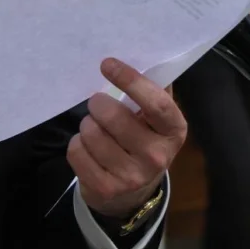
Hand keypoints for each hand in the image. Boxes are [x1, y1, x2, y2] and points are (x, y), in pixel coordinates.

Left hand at [68, 58, 186, 217]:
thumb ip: (151, 88)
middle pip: (112, 115)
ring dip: (87, 124)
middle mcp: (157, 157)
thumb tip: (139, 55)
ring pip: (90, 132)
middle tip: (99, 105)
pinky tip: (89, 149)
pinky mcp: (105, 188)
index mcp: (173, 131)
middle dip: (98, 104)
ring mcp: (131, 177)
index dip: (130, 80)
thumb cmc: (143, 139)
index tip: (107, 64)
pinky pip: (76, 150)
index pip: (155, 102)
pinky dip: (77, 144)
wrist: (133, 193)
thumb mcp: (155, 118)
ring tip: (96, 129)